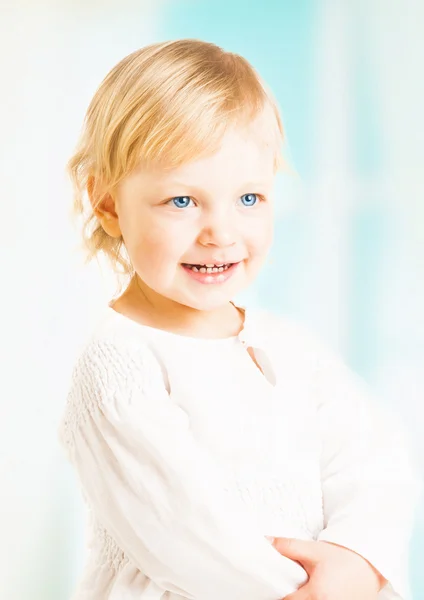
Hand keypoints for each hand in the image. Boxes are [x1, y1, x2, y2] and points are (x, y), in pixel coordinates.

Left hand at [267, 537, 386, 599]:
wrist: (369, 564)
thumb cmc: (342, 558)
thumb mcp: (312, 550)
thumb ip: (287, 547)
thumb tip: (266, 542)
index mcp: (317, 595)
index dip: (281, 594)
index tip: (280, 585)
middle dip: (292, 598)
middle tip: (294, 586)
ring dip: (304, 598)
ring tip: (305, 588)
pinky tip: (315, 593)